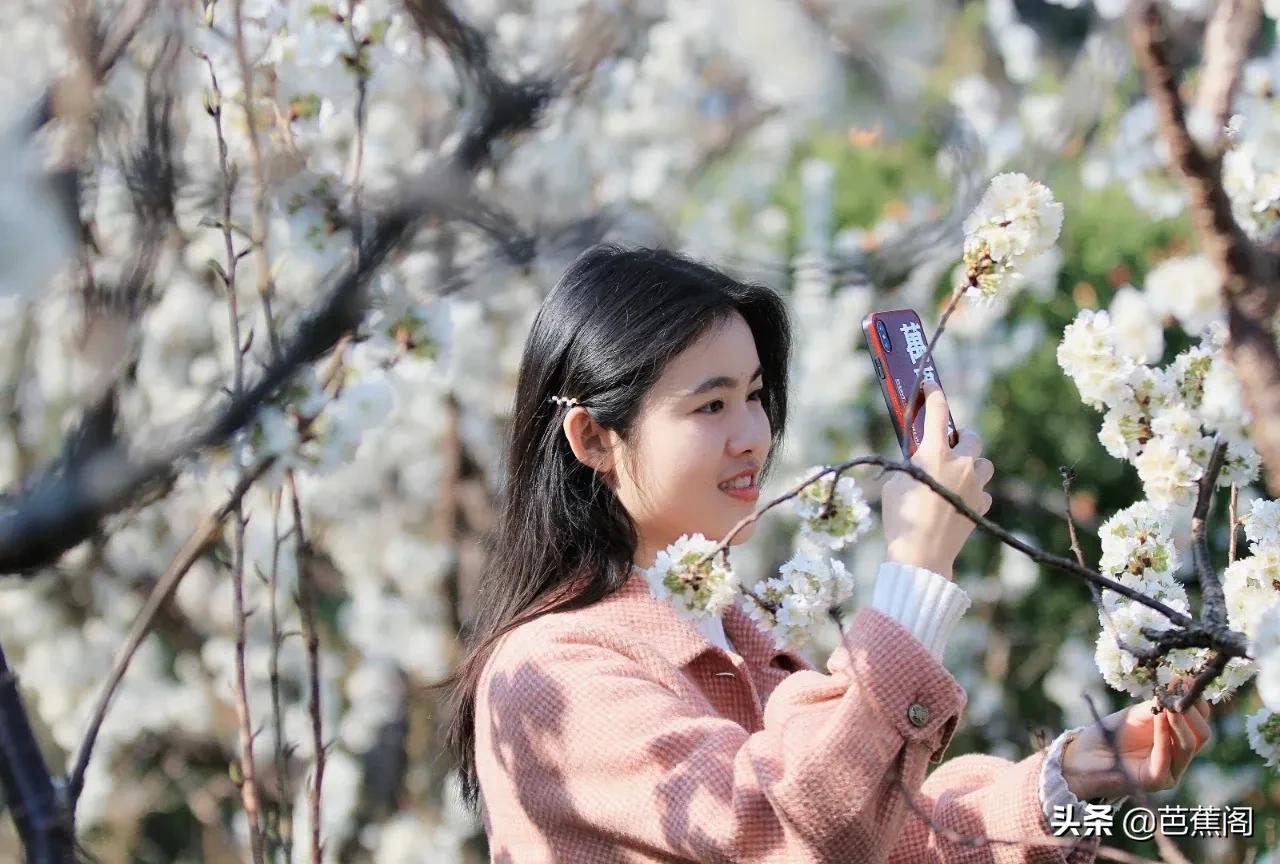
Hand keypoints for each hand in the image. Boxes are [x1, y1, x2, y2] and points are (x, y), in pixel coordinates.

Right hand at [881, 380, 993, 580]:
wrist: (922, 554)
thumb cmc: (900, 517)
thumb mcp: (895, 482)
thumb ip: (909, 464)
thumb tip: (918, 457)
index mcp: (934, 453)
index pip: (937, 411)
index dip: (934, 393)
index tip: (931, 385)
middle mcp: (960, 464)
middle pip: (971, 436)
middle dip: (960, 439)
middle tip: (947, 448)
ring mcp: (975, 485)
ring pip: (983, 463)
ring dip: (972, 464)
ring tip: (956, 476)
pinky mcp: (982, 504)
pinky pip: (983, 489)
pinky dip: (973, 490)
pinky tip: (958, 500)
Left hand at [1060, 691, 1211, 800]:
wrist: (1084, 756)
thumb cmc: (1109, 734)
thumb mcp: (1136, 714)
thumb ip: (1157, 705)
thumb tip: (1177, 684)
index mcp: (1177, 740)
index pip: (1200, 721)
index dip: (1197, 701)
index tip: (1188, 679)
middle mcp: (1178, 757)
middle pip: (1201, 734)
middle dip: (1192, 710)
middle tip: (1181, 690)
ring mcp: (1170, 771)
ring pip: (1189, 745)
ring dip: (1181, 721)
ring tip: (1171, 702)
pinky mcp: (1157, 780)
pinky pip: (1166, 757)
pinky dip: (1163, 734)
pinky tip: (1160, 716)